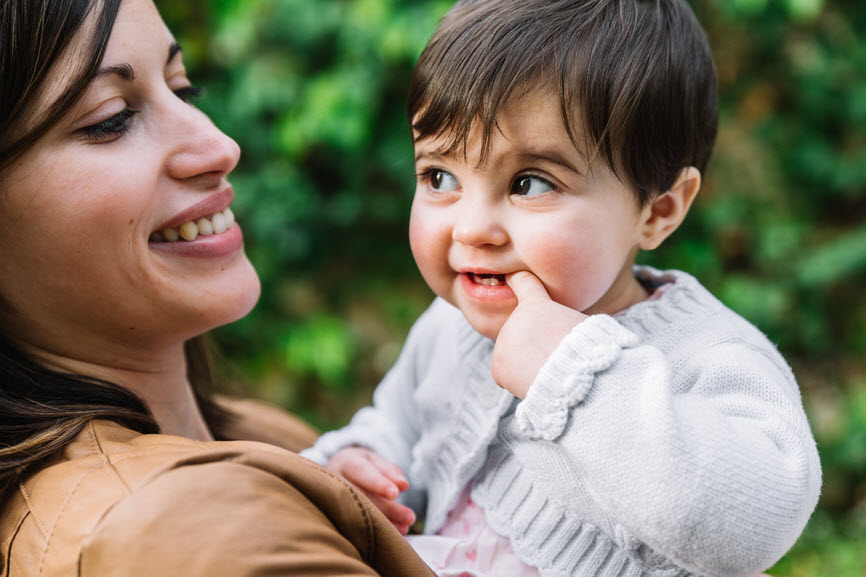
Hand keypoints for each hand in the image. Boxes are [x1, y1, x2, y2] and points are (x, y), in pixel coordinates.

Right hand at [327, 447, 415, 533]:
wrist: (336, 471)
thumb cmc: (358, 465)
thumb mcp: (373, 461)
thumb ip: (389, 471)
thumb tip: (403, 485)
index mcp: (346, 464)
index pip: (361, 472)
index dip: (378, 483)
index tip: (395, 493)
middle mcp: (335, 483)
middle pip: (362, 497)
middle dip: (388, 509)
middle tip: (410, 517)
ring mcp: (332, 501)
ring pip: (359, 514)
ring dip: (384, 523)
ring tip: (405, 527)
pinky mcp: (335, 517)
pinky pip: (355, 526)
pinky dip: (375, 532)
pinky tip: (391, 535)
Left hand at [491, 271, 586, 398]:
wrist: (573, 376)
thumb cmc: (587, 351)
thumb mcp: (579, 324)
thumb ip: (559, 319)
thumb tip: (557, 326)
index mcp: (536, 305)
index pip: (523, 282)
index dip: (518, 279)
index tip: (512, 276)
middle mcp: (513, 320)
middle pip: (522, 332)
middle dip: (533, 342)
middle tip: (554, 354)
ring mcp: (502, 343)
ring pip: (515, 354)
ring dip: (527, 362)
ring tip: (549, 368)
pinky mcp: (497, 368)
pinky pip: (507, 375)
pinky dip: (519, 380)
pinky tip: (535, 379)